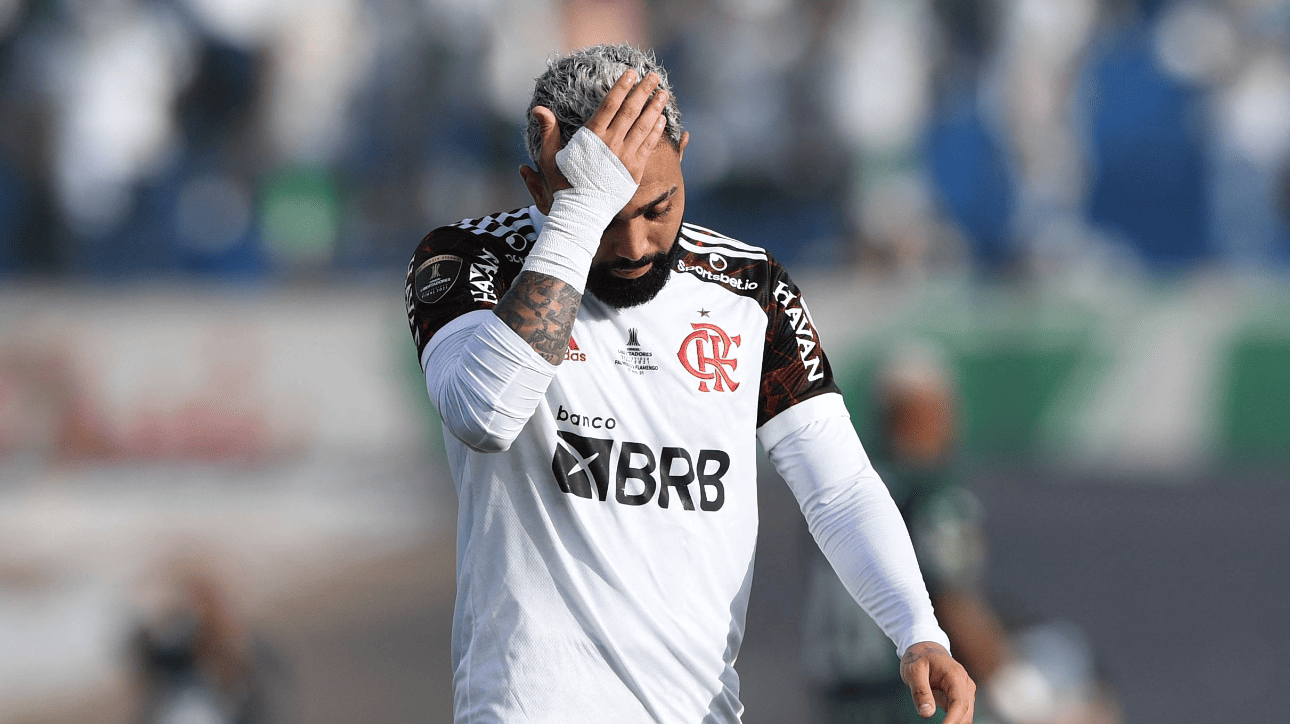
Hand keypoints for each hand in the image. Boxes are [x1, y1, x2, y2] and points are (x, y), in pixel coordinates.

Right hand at [530, 69, 669, 192]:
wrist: (581, 212)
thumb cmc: (563, 185)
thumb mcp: (550, 158)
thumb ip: (548, 131)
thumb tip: (538, 109)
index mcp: (592, 137)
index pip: (610, 105)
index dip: (622, 87)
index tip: (631, 73)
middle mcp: (611, 144)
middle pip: (631, 111)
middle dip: (643, 91)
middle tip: (653, 76)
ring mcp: (625, 157)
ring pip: (644, 126)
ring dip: (655, 107)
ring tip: (663, 93)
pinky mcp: (635, 170)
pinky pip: (649, 146)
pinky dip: (656, 131)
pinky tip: (662, 119)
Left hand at [901, 641, 976, 722]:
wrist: (925, 649)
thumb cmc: (919, 658)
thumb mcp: (913, 671)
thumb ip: (920, 691)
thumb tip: (927, 714)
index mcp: (955, 675)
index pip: (959, 703)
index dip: (952, 721)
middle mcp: (965, 684)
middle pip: (965, 712)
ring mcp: (965, 691)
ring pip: (965, 716)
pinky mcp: (960, 697)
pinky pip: (960, 714)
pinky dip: (952, 722)